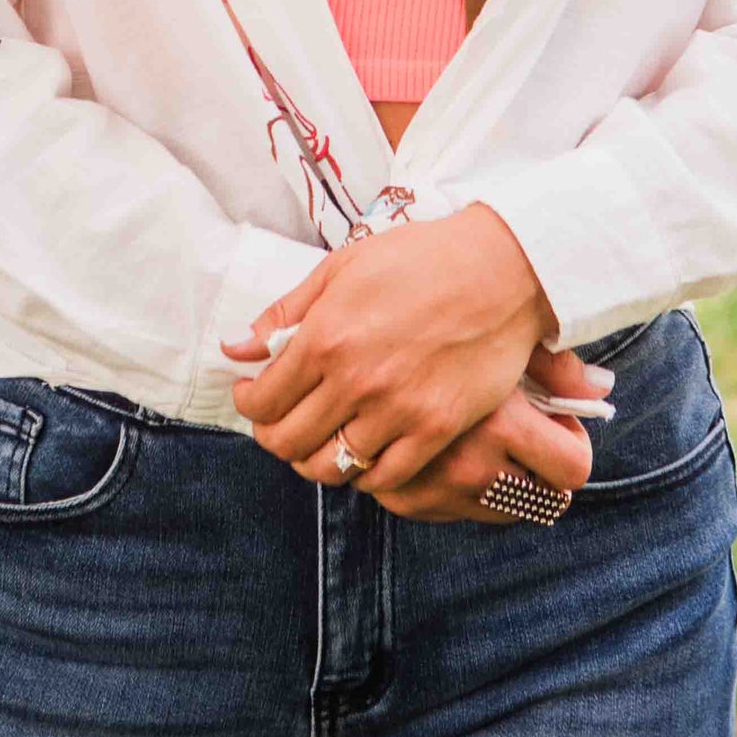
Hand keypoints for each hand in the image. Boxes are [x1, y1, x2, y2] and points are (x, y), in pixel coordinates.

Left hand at [220, 203, 596, 507]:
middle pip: (289, 441)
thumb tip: (235, 348)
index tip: (253, 397)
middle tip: (280, 425)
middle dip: (274, 437)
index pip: (264, 400)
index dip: (249, 405)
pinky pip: (384, 477)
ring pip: (332, 466)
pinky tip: (364, 450)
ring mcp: (397, 410)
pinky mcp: (436, 430)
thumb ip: (286, 311)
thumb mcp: (343, 267)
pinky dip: (365, 473)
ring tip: (320, 440)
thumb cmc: (421, 259)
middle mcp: (355, 380)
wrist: (501, 270)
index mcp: (325, 336)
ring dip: (315, 459)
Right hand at [349, 336, 611, 522]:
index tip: (559, 430)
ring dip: (503, 484)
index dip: (572, 448)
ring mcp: (434, 487)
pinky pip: (456, 511)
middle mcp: (470, 463)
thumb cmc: (442, 318)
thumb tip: (602, 387)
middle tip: (531, 441)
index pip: (572, 470)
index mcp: (500, 421)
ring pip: (501, 510)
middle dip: (542, 474)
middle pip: (543, 501)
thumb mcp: (499, 336)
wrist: (355, 331)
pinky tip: (451, 450)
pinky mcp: (401, 497)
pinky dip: (458, 490)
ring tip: (493, 443)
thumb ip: (554, 365)